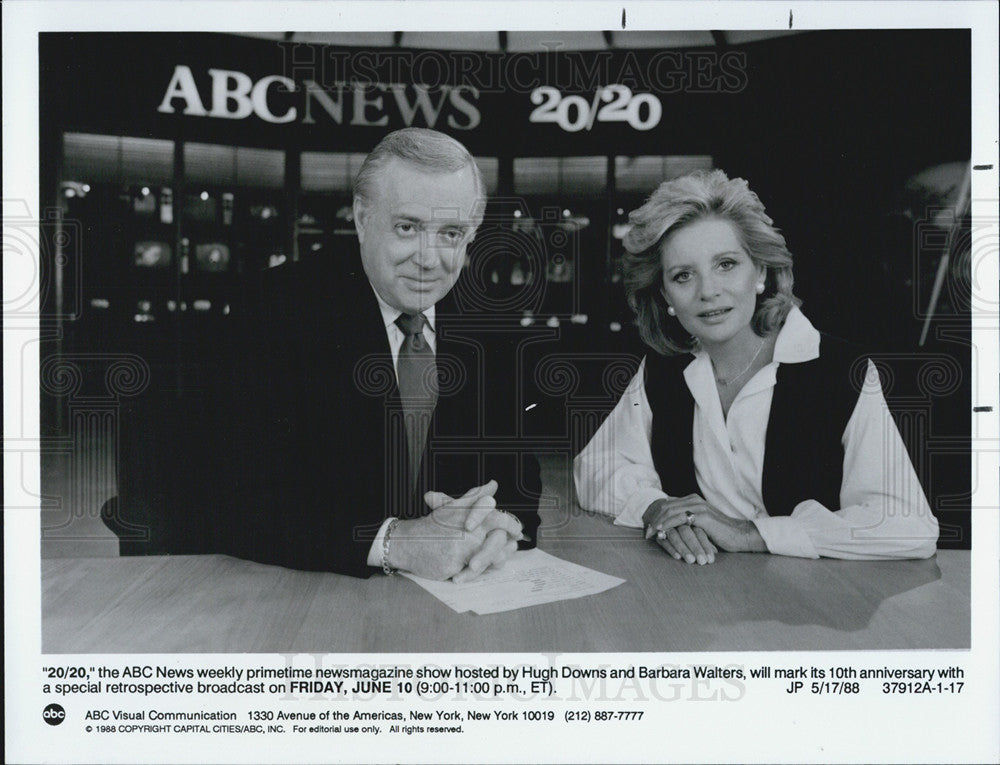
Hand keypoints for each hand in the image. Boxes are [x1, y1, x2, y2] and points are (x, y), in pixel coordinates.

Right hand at [389, 481, 522, 580]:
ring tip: (502, 557)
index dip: (510, 524)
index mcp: (467, 514)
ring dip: (499, 556)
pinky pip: (475, 570)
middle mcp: (465, 528)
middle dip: (509, 541)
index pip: (496, 516)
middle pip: (498, 536)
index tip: (517, 530)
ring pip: (490, 554)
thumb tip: (492, 485)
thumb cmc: (432, 527)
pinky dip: (481, 569)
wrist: (407, 544)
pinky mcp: (454, 563)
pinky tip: (486, 567)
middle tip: (515, 542)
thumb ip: (475, 497)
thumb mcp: (452, 508)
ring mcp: (460, 547)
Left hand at [643, 495, 717, 564]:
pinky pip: (678, 518)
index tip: (648, 526)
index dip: (655, 514)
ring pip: (669, 511)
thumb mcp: (700, 525)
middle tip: (646, 531)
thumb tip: (670, 529)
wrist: (739, 535)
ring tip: (650, 533)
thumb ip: (687, 522)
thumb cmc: (720, 534)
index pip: (667, 504)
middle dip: (653, 518)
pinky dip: (667, 525)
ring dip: (657, 522)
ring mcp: (698, 506)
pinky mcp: (702, 516)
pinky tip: (661, 531)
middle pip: (665, 506)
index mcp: (692, 500)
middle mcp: (694, 500)